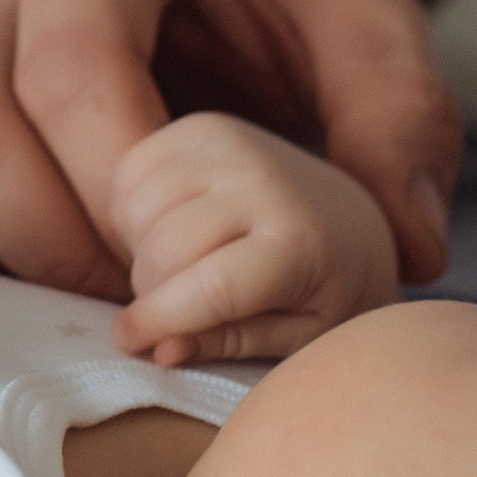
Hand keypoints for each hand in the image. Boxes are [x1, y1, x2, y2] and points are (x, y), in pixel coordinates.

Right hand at [0, 0, 459, 298]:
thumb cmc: (281, 6)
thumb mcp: (371, 32)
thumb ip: (403, 121)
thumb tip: (403, 237)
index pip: (71, 72)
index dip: (125, 195)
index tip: (190, 263)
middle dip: (56, 246)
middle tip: (146, 298)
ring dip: (7, 262)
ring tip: (111, 288)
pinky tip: (54, 279)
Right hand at [105, 114, 399, 364]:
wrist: (348, 218)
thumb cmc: (321, 292)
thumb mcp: (295, 337)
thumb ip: (230, 344)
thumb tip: (160, 351)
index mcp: (298, 244)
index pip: (211, 286)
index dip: (158, 320)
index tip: (127, 341)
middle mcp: (263, 182)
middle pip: (162, 251)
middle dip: (152, 294)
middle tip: (175, 309)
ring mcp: (231, 145)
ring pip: (137, 210)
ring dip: (141, 251)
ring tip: (178, 268)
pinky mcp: (202, 125)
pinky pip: (130, 173)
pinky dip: (133, 212)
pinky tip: (167, 228)